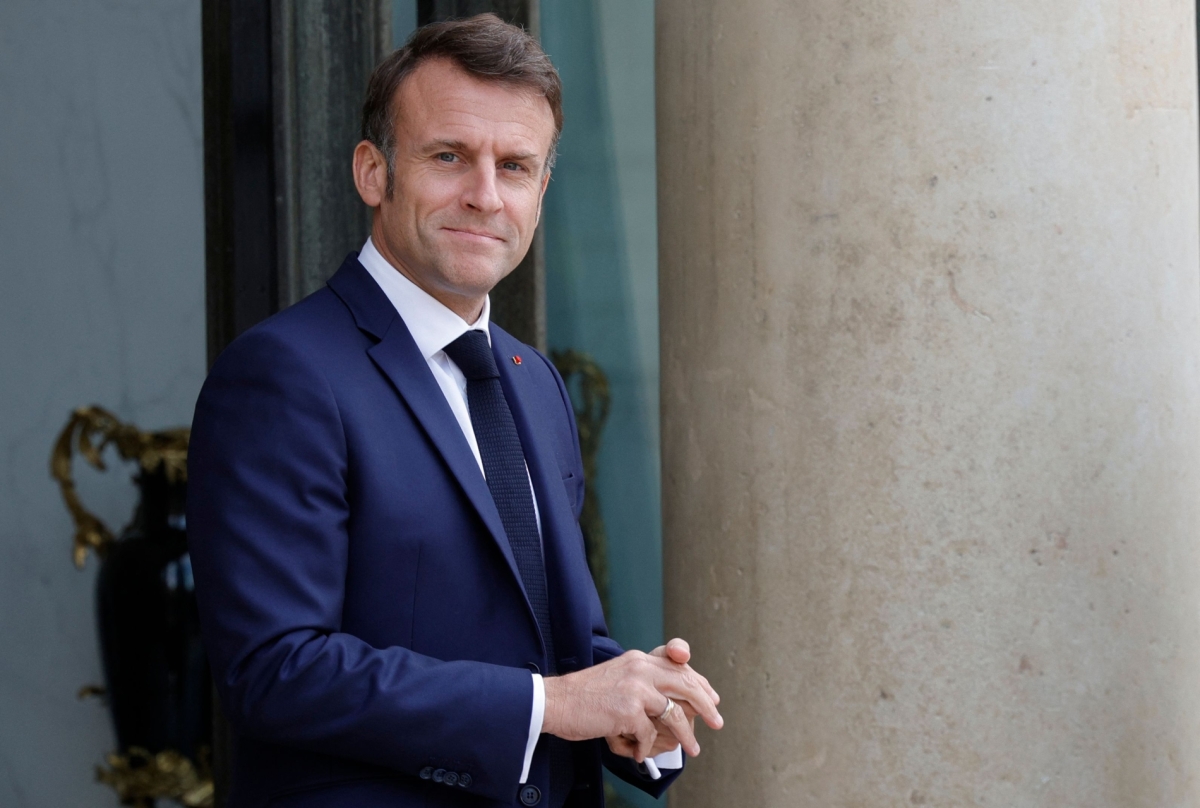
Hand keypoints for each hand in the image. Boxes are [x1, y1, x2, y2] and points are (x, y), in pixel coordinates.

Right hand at [542, 640, 721, 762]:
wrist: (555, 702)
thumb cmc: (584, 696)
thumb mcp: (617, 678)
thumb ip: (642, 682)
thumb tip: (671, 704)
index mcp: (639, 659)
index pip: (679, 665)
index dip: (699, 682)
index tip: (712, 697)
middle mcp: (640, 668)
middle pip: (686, 684)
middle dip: (706, 705)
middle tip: (717, 722)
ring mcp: (635, 688)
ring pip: (674, 713)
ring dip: (685, 735)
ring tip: (693, 749)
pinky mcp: (628, 710)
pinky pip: (648, 734)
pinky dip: (645, 748)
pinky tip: (637, 752)